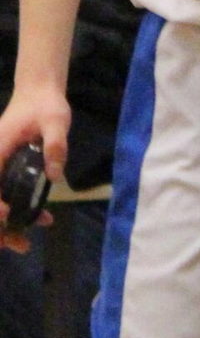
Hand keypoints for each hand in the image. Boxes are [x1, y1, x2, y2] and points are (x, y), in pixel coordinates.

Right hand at [0, 82, 67, 249]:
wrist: (39, 93)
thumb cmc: (45, 104)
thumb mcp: (56, 121)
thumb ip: (56, 145)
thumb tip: (55, 176)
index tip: (7, 215)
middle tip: (19, 245)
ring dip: (4, 226)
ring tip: (25, 243)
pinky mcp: (6, 171)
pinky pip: (4, 196)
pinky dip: (14, 212)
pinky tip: (40, 219)